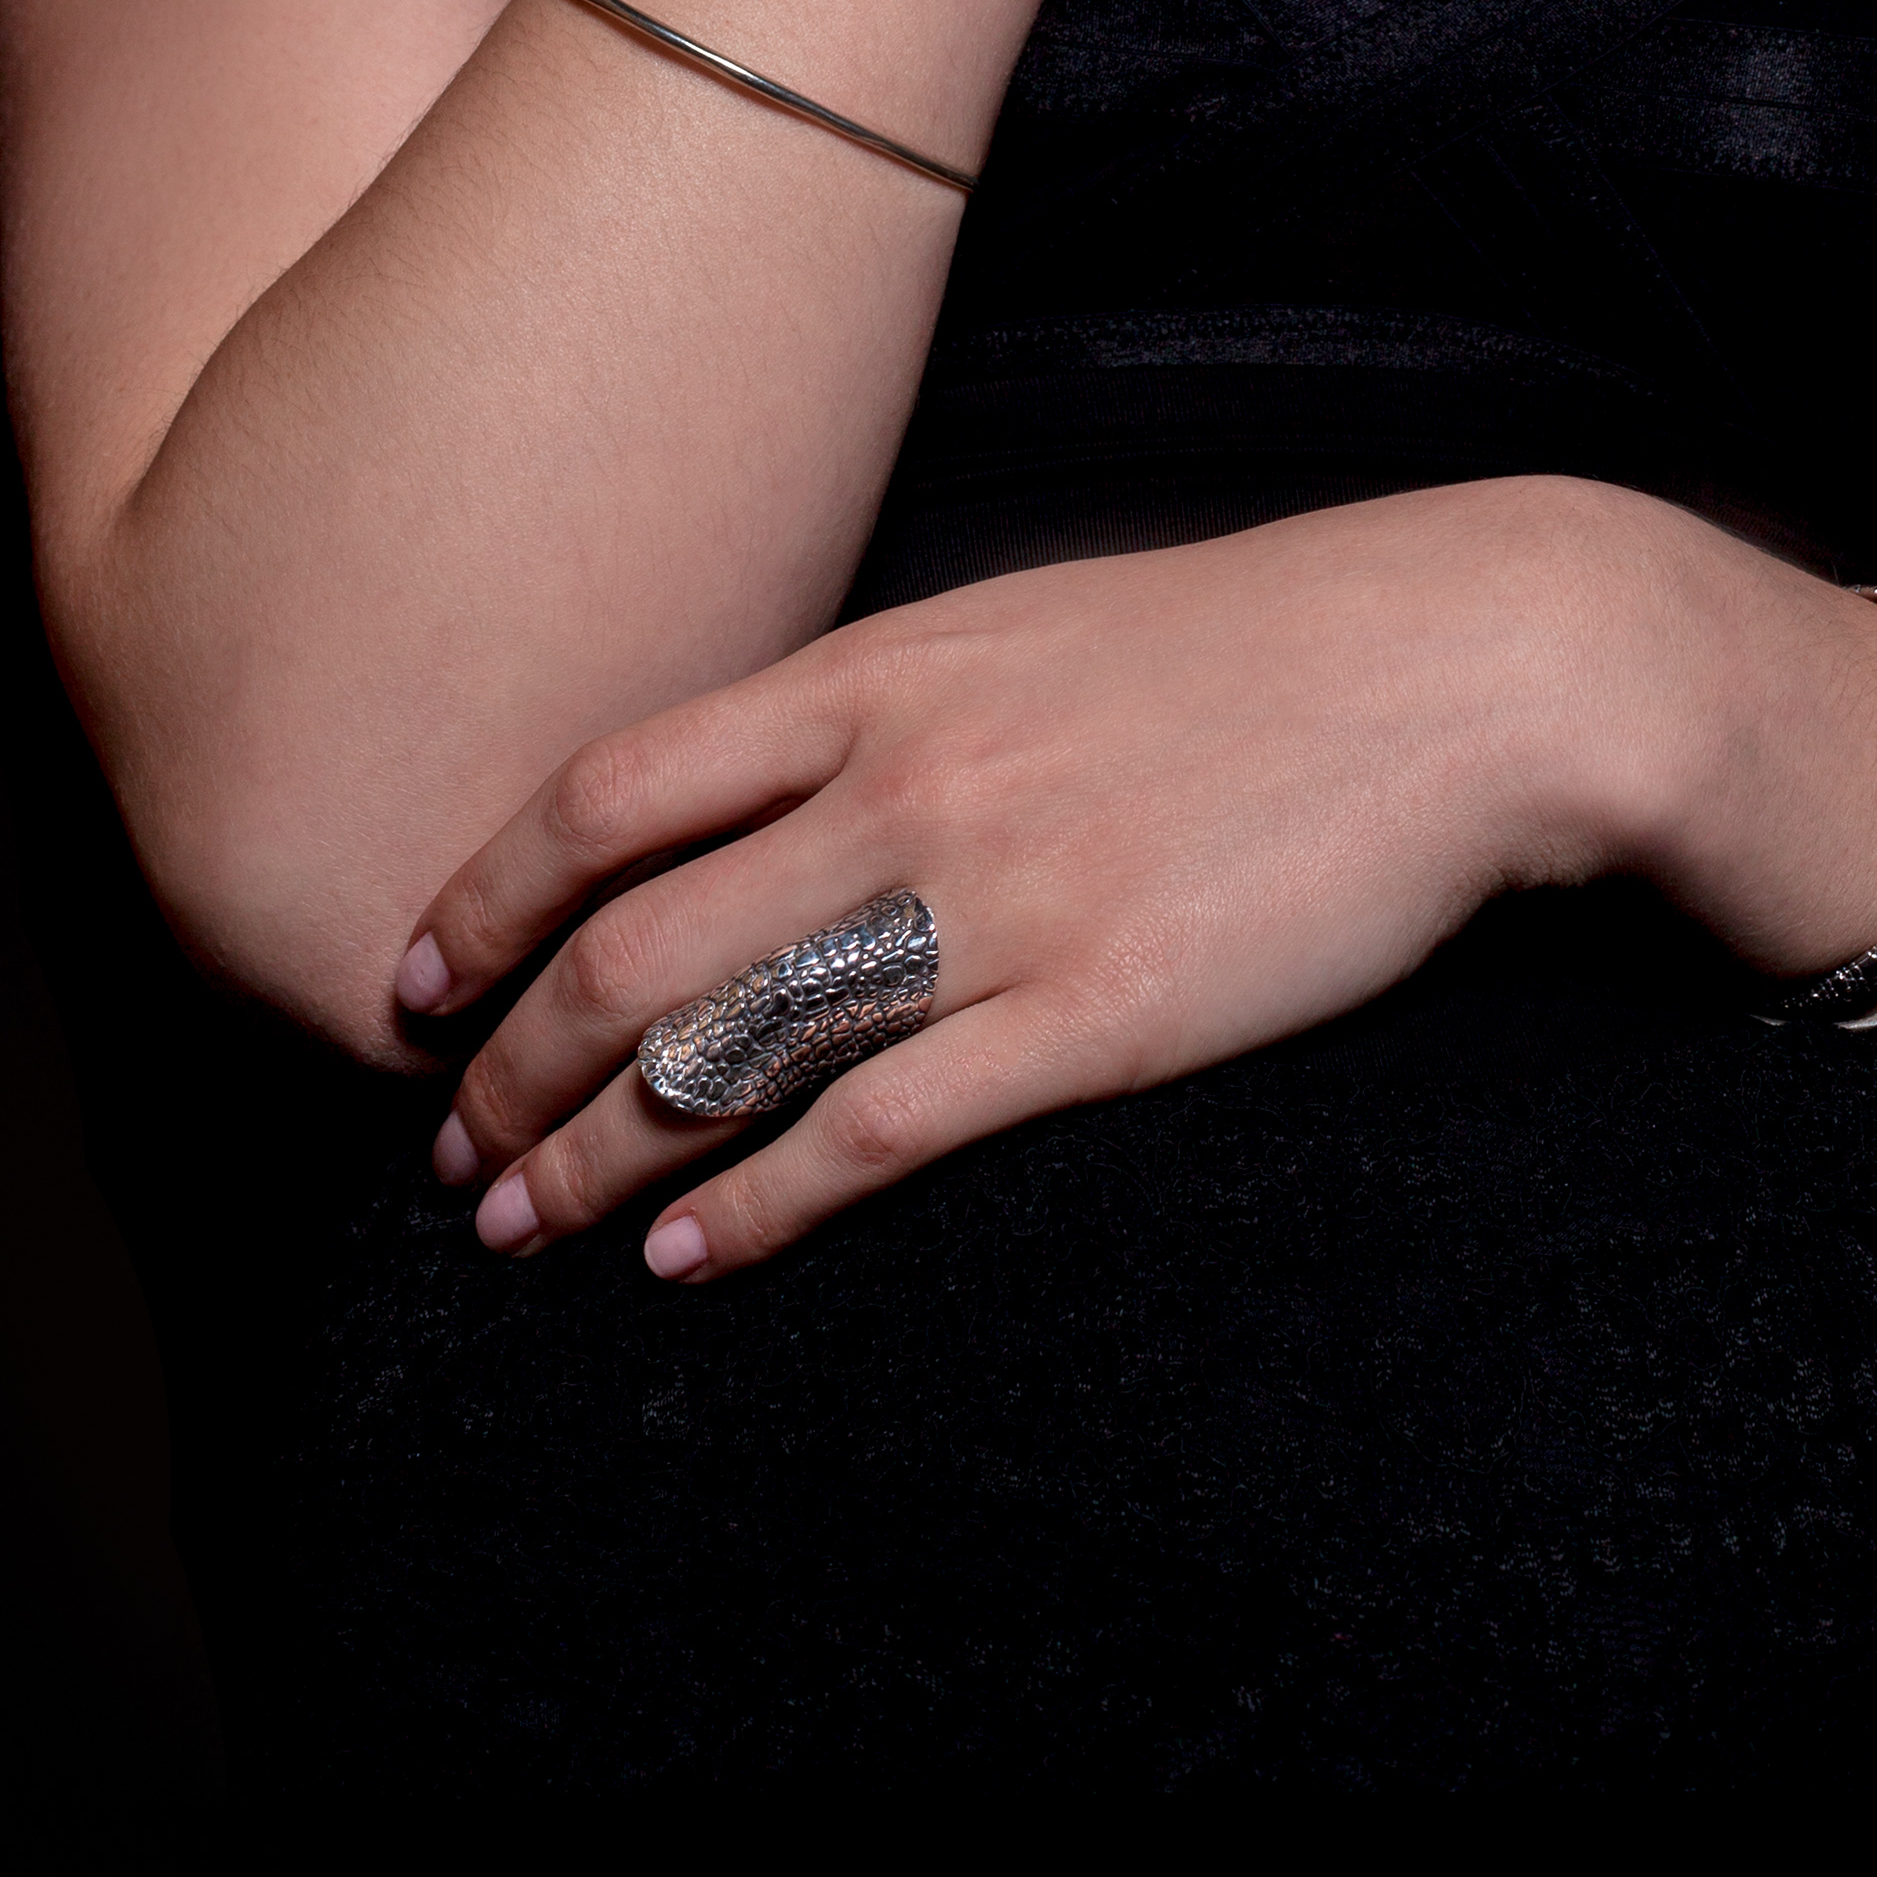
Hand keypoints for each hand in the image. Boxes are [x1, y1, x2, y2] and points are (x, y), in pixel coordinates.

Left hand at [402, 482, 1671, 1280]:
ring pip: (725, 1051)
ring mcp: (1001, 899)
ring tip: (523, 1229)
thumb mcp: (1030, 623)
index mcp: (885, 670)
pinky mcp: (1099, 1014)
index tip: (408, 985)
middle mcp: (911, 779)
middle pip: (633, 946)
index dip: (480, 901)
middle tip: (447, 1157)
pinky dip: (754, 1207)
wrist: (1467, 667)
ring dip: (591, 1157)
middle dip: (506, 1071)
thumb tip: (745, 796)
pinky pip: (878, 1133)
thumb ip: (884, 702)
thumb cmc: (1254, 646)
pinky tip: (689, 1253)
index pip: (607, 791)